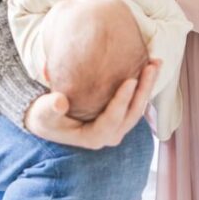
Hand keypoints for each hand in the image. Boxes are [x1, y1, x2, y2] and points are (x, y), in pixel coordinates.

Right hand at [23, 60, 160, 148]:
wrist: (48, 119)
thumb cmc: (46, 116)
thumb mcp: (43, 113)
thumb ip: (49, 108)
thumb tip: (59, 102)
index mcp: (93, 137)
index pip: (113, 120)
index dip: (122, 101)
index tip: (130, 80)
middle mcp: (109, 134)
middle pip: (132, 113)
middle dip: (144, 90)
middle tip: (151, 66)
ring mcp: (117, 125)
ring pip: (138, 107)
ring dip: (148, 85)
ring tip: (156, 62)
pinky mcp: (119, 115)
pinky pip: (135, 101)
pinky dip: (143, 84)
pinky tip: (149, 65)